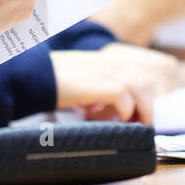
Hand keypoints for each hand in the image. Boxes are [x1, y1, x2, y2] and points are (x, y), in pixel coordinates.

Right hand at [50, 43, 174, 124]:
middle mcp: (113, 62)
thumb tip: (113, 111)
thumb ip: (103, 88)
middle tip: (142, 122)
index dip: (147, 96)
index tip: (141, 114)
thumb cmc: (57, 81)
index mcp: (111, 60)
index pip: (143, 75)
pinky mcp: (99, 84)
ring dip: (143, 109)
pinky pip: (125, 98)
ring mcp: (108, 71)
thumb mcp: (87, 79)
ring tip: (135, 124)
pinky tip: (117, 121)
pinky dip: (125, 111)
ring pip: (143, 88)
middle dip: (150, 103)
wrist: (35, 75)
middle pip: (149, 80)